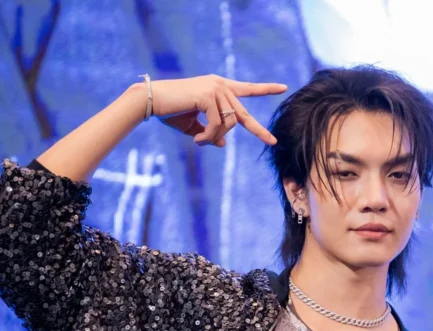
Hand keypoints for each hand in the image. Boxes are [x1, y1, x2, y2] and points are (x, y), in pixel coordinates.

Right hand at [145, 75, 286, 146]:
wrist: (149, 101)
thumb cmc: (170, 112)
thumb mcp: (194, 126)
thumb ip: (210, 133)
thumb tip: (224, 144)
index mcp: (219, 87)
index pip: (246, 89)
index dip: (265, 89)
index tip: (284, 88)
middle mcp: (220, 85)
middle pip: (243, 115)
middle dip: (258, 130)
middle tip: (273, 142)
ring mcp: (215, 88)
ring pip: (230, 123)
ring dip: (216, 137)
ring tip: (200, 142)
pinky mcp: (208, 95)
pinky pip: (218, 125)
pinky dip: (209, 137)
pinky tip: (197, 140)